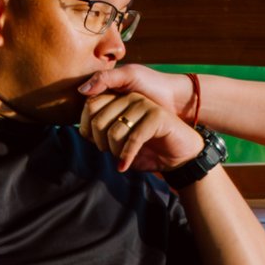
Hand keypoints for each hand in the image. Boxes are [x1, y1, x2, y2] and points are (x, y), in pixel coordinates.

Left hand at [77, 64, 205, 177]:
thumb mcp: (122, 143)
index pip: (90, 105)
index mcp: (120, 99)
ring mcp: (145, 105)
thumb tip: (84, 131)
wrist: (180, 156)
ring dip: (114, 151)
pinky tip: (124, 166)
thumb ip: (103, 134)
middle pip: (99, 118)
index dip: (87, 128)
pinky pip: (134, 138)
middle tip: (107, 153)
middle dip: (99, 142)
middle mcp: (131, 98)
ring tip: (120, 159)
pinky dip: (126, 156)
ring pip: (115, 130)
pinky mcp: (157, 116)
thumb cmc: (148, 149)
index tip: (96, 145)